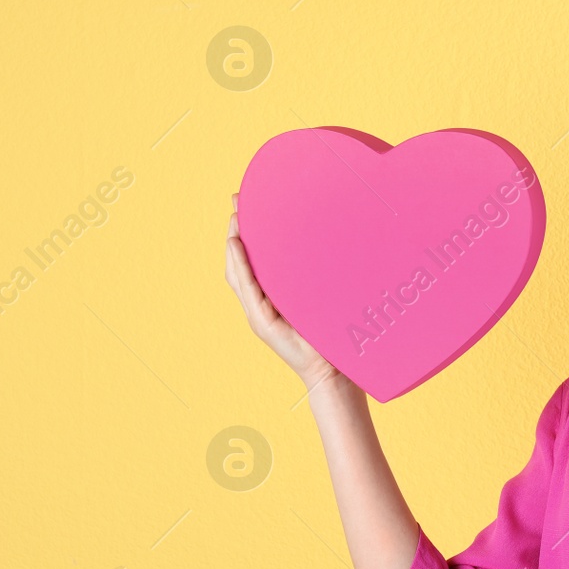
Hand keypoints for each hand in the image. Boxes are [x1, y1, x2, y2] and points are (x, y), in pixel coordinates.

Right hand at [225, 192, 347, 392]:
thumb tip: (333, 239)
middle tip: (237, 198)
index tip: (248, 202)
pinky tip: (237, 244)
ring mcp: (258, 313)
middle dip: (235, 229)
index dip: (246, 233)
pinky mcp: (261, 321)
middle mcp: (261, 303)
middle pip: (239, 261)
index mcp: (273, 296)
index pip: (253, 259)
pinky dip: (239, 264)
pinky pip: (246, 287)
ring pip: (236, 272)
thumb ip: (316, 275)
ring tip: (235, 217)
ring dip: (233, 243)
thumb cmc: (334, 335)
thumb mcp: (323, 297)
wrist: (335, 371)